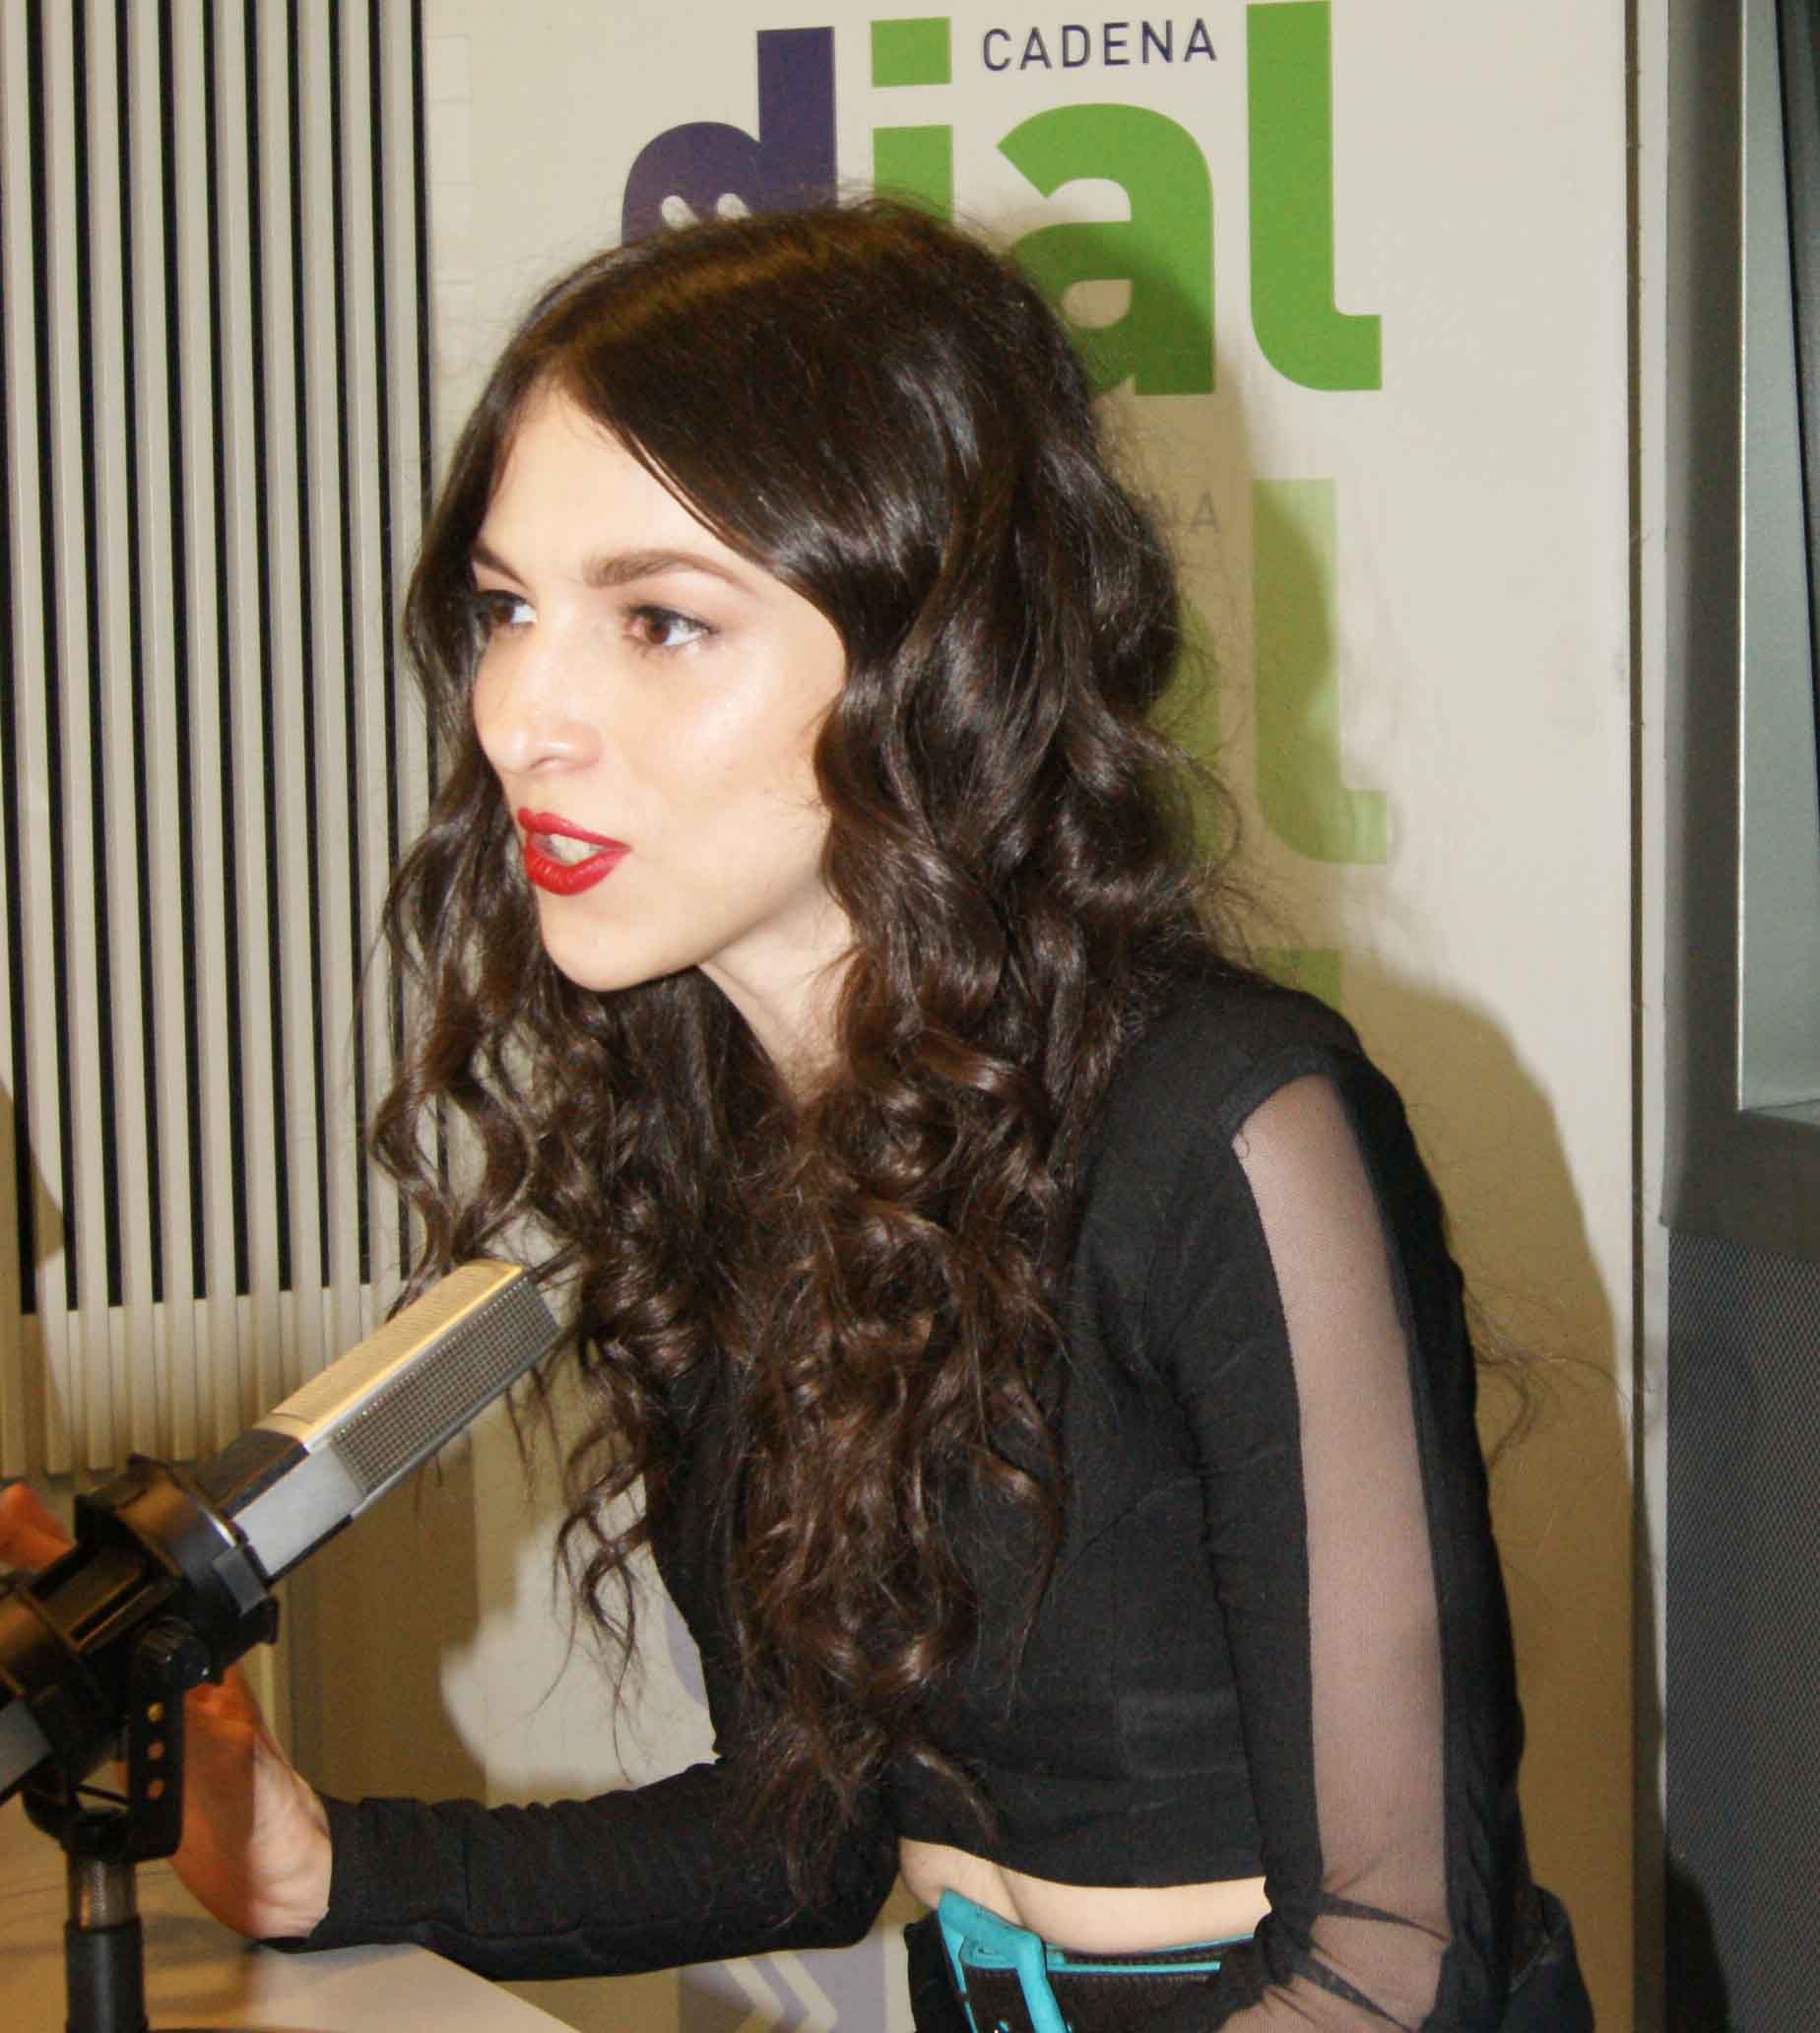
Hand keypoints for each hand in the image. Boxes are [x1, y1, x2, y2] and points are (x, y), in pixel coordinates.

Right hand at [0, 1480, 333, 1938]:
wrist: (282, 1881)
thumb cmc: (277, 1818)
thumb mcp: (234, 1765)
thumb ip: (196, 1725)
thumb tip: (161, 1682)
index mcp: (199, 1666)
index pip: (141, 1597)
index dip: (89, 1562)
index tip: (33, 1522)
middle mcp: (173, 1682)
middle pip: (102, 1619)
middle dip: (47, 1573)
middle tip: (6, 1522)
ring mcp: (152, 1719)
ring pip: (88, 1664)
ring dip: (49, 1628)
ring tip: (10, 1576)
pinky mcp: (135, 1762)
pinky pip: (82, 1723)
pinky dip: (54, 1706)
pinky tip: (33, 1687)